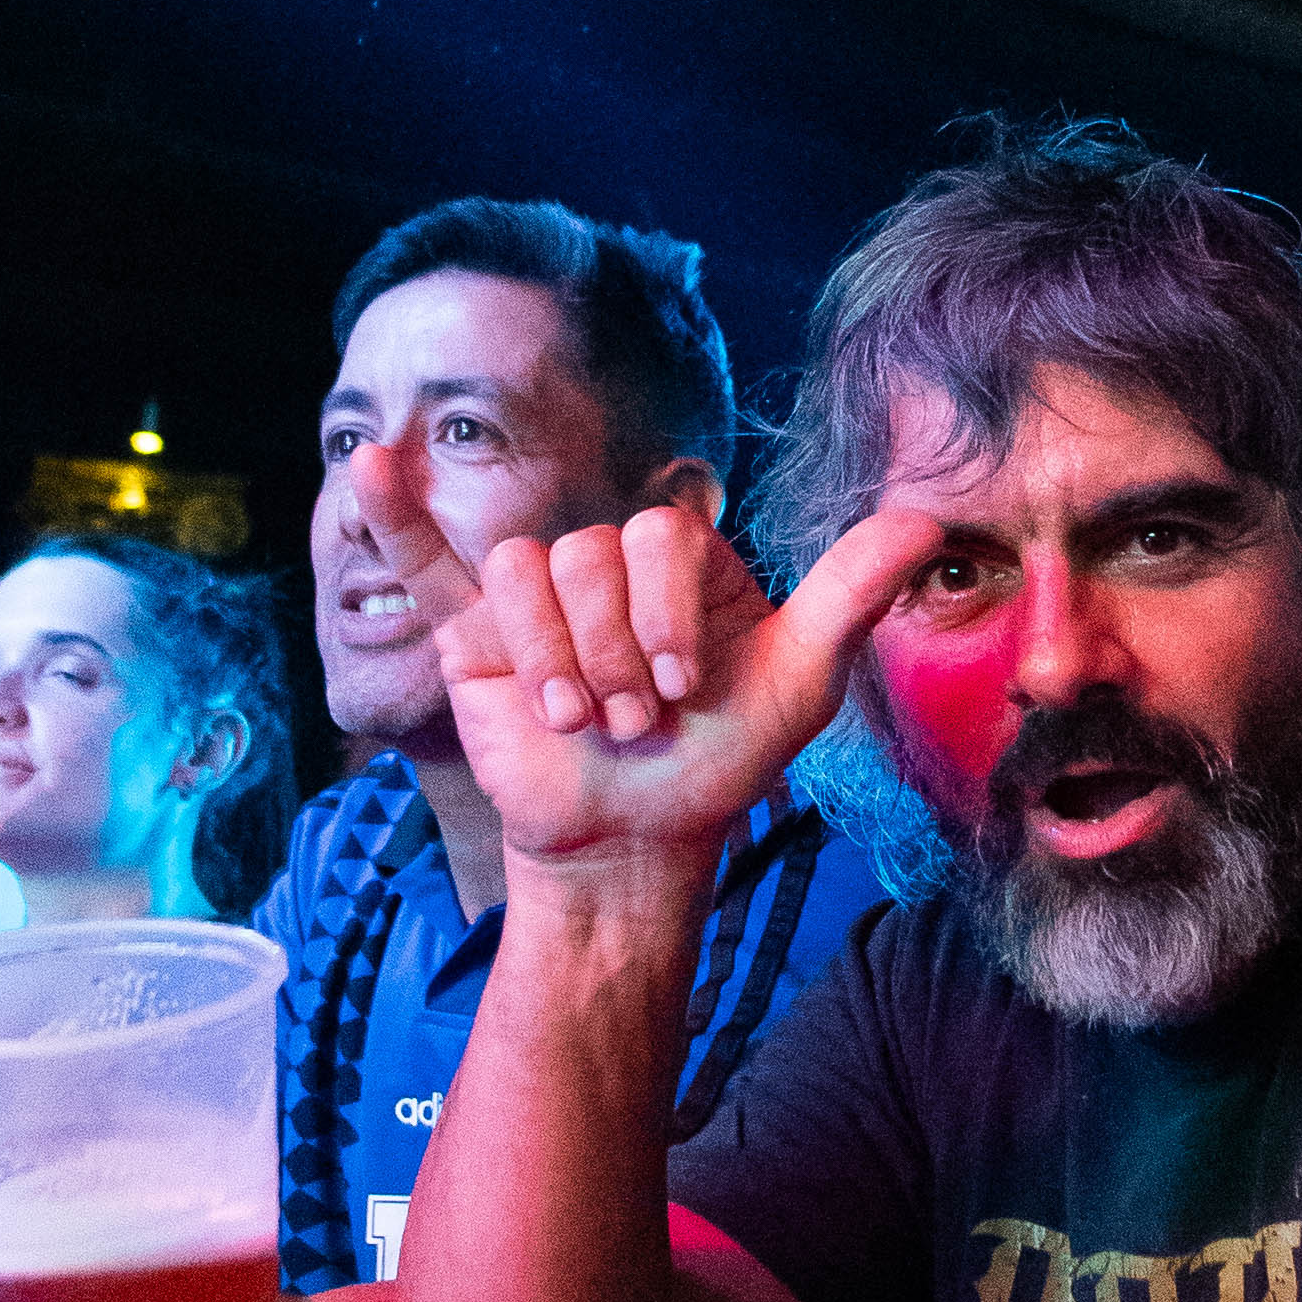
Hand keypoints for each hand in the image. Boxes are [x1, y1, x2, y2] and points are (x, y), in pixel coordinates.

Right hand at [352, 440, 940, 875]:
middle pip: (586, 551)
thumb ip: (850, 594)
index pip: (656, 534)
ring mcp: (535, 594)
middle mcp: (605, 562)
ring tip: (578, 720)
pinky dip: (396, 515)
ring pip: (525, 572)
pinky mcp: (472, 632)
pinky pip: (427, 560)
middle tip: (632, 720)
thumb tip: (930, 517)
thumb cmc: (717, 762)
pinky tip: (371, 462)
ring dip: (555, 658)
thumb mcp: (797, 679)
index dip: (665, 612)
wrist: (632, 839)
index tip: (681, 686)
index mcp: (679, 559)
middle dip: (613, 650)